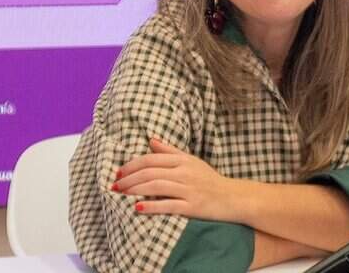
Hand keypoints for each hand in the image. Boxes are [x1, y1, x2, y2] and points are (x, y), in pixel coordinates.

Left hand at [113, 138, 241, 222]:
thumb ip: (170, 151)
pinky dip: (152, 206)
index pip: (151, 159)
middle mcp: (185, 172)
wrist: (234, 198)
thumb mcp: (191, 161)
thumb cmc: (210, 180)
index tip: (118, 173)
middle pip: (150, 172)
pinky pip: (169, 205)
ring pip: (156, 186)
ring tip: (121, 194)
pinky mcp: (194, 207)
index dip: (132, 165)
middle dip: (129, 178)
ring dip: (135, 189)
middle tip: (114, 186)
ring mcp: (189, 189)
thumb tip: (151, 141)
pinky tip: (138, 207)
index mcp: (182, 160)